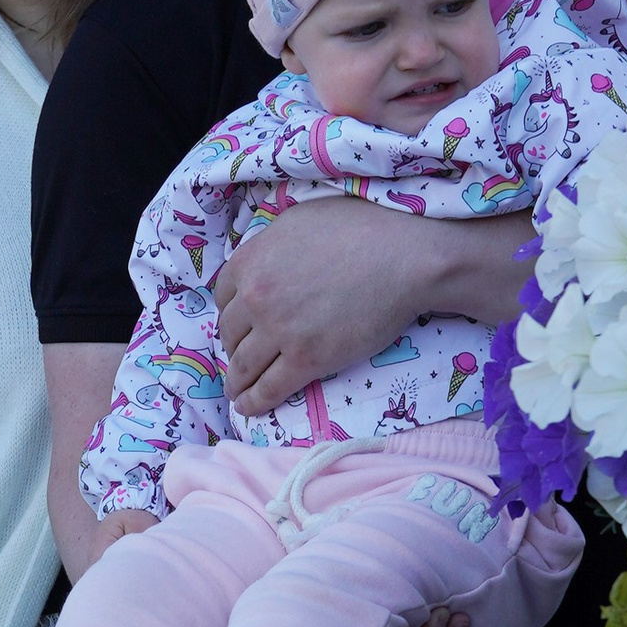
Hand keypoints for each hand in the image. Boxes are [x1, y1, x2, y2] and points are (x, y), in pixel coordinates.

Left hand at [215, 200, 526, 418]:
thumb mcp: (300, 219)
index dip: (230, 311)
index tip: (239, 323)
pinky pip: (269, 388)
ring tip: (237, 389)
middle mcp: (257, 297)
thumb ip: (271, 243)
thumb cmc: (362, 227)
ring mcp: (280, 331)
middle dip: (234, 345)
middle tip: (242, 355)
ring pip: (244, 364)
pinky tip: (247, 407)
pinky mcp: (306, 359)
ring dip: (237, 379)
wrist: (404, 256)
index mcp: (252, 260)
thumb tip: (263, 260)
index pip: (223, 296)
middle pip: (231, 331)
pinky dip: (253, 401)